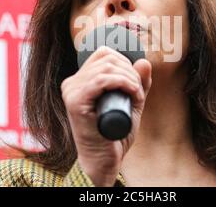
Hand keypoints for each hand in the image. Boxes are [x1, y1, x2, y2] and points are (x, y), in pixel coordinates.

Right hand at [60, 46, 151, 185]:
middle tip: (138, 91)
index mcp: (80, 81)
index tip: (135, 82)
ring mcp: (71, 91)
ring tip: (137, 95)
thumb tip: (144, 61)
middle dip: (130, 72)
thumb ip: (137, 84)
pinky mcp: (75, 102)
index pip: (103, 53)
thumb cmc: (114, 136)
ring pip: (106, 68)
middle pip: (107, 58)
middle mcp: (72, 83)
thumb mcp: (130, 104)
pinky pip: (101, 80)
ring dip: (129, 79)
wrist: (104, 161)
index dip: (125, 62)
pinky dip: (122, 83)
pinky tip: (132, 93)